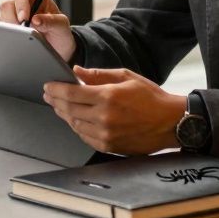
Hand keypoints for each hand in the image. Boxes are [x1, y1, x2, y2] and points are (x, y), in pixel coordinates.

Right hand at [0, 0, 75, 61]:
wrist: (58, 48)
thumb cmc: (60, 32)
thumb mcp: (61, 26)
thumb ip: (51, 21)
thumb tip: (35, 20)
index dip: (21, 3)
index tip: (25, 18)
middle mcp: (23, 0)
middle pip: (8, 2)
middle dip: (13, 17)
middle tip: (21, 29)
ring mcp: (14, 13)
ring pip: (3, 14)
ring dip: (10, 25)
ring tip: (23, 35)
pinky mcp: (10, 25)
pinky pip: (3, 27)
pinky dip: (9, 33)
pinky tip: (18, 39)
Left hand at [43, 66, 186, 154]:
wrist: (170, 122)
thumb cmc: (151, 98)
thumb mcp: (126, 76)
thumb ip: (98, 74)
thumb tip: (77, 71)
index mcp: (108, 96)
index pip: (71, 93)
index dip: (55, 89)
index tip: (47, 86)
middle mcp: (104, 117)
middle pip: (69, 109)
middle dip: (55, 101)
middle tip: (48, 95)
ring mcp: (106, 134)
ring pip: (74, 124)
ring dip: (64, 114)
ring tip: (59, 106)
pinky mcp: (109, 146)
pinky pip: (85, 137)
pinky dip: (77, 127)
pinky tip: (75, 120)